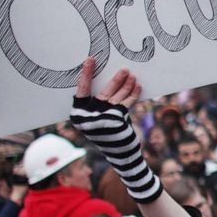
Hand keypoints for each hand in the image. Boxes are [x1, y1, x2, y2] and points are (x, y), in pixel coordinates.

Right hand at [70, 57, 161, 202]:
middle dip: (115, 80)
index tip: (91, 60)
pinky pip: (125, 103)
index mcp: (78, 116)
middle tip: (124, 69)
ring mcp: (101, 119)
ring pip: (116, 96)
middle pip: (102, 92)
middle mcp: (87, 118)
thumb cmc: (109, 135)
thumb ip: (100, 104)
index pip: (80, 90)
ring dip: (126, 85)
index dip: (85, 75)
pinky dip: (133, 94)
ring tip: (133, 75)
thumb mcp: (99, 119)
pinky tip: (137, 87)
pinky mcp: (116, 120)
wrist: (122, 156)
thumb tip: (114, 81)